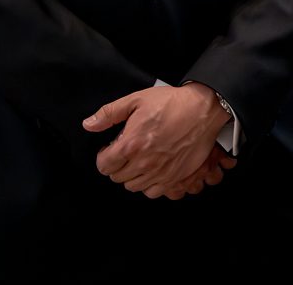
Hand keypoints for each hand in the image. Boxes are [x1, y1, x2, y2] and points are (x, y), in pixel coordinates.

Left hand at [84, 82, 232, 198]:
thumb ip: (109, 113)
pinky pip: (152, 192)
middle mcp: (143, 162)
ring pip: (133, 186)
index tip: (110, 150)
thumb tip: (89, 124)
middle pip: (117, 177)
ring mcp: (159, 172)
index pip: (104, 166)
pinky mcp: (174, 177)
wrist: (203, 110)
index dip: (104, 157)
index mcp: (131, 144)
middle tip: (127, 152)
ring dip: (132, 175)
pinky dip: (149, 184)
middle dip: (118, 165)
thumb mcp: (137, 99)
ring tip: (140, 160)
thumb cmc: (172, 103)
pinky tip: (152, 170)